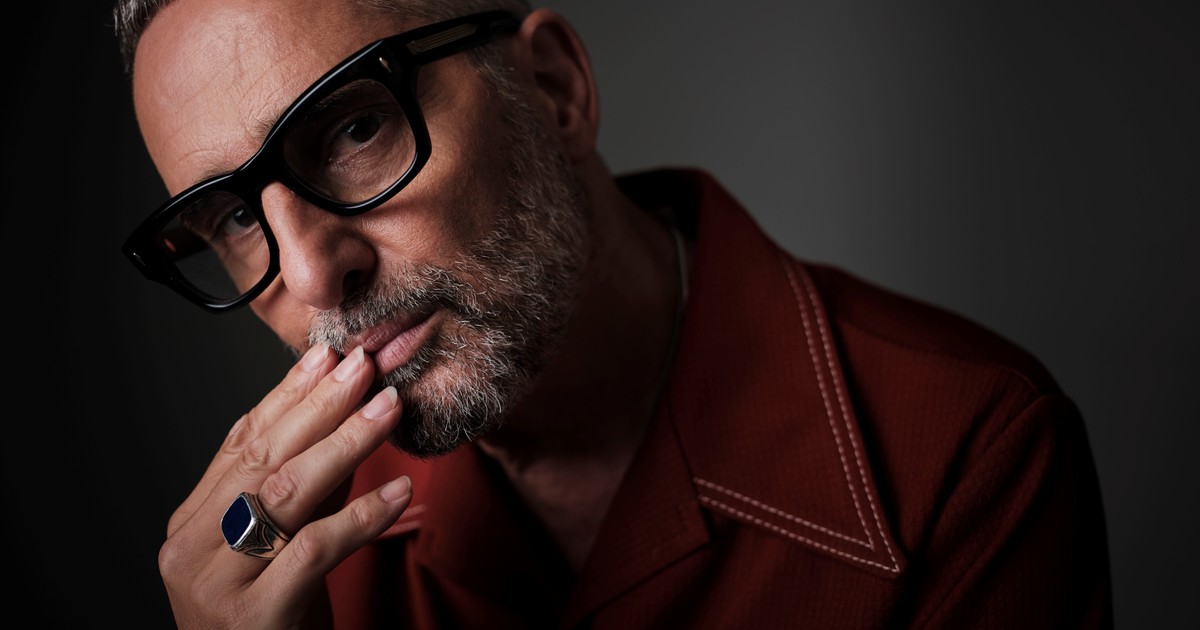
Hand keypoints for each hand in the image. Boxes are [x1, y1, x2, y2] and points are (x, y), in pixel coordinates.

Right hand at [158, 344, 411, 628]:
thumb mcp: (282, 542)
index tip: (327, 355)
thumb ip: (306, 487)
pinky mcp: (255, 616)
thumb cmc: (275, 616)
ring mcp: (217, 584)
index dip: (287, 395)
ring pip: (284, 493)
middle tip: (364, 365)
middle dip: (318, 406)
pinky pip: (313, 551)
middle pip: (262, 458)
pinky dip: (360, 518)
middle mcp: (192, 548)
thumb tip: (346, 412)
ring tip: (388, 407)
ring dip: (344, 443)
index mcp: (191, 522)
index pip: (241, 442)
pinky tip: (398, 491)